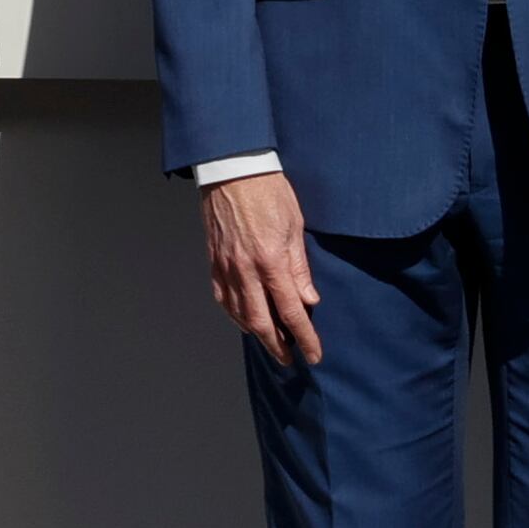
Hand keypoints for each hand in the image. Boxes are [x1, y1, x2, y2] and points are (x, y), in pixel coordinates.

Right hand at [201, 170, 322, 367]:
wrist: (232, 168)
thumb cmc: (268, 191)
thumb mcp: (295, 225)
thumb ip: (300, 267)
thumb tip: (309, 300)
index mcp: (270, 260)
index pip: (291, 310)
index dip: (305, 337)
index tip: (314, 355)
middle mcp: (245, 269)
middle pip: (261, 322)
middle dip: (277, 345)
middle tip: (290, 359)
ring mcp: (226, 267)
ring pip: (239, 314)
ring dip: (256, 333)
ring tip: (271, 341)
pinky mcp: (214, 261)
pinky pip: (223, 298)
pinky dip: (234, 315)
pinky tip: (244, 319)